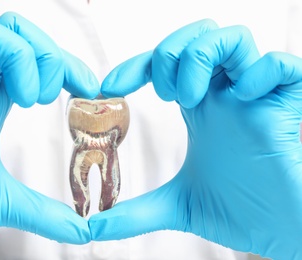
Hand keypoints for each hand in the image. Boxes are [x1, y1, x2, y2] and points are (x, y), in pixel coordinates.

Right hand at [0, 12, 98, 243]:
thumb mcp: (5, 201)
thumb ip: (45, 212)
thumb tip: (82, 230)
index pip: (35, 60)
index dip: (66, 65)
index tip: (88, 89)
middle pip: (15, 31)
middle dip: (47, 55)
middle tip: (48, 98)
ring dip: (18, 58)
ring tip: (25, 100)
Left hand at [89, 19, 301, 258]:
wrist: (284, 234)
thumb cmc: (241, 211)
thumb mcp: (178, 206)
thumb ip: (136, 214)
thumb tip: (94, 227)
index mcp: (202, 110)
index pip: (165, 67)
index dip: (134, 67)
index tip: (108, 87)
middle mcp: (228, 96)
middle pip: (198, 37)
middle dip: (169, 54)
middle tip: (165, 95)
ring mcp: (259, 98)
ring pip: (233, 39)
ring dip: (200, 57)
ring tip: (188, 98)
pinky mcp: (291, 106)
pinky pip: (281, 66)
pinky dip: (258, 73)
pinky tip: (243, 100)